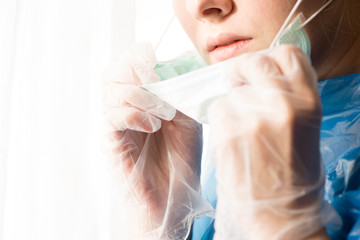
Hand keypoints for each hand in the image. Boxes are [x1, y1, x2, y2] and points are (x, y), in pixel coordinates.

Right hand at [103, 44, 205, 238]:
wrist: (174, 196)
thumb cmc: (181, 158)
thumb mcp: (189, 119)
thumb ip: (180, 93)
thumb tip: (174, 66)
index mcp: (142, 98)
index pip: (127, 64)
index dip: (137, 56)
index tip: (154, 59)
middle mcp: (124, 108)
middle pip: (112, 73)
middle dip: (134, 71)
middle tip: (156, 82)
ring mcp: (115, 125)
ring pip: (110, 92)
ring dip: (140, 95)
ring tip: (164, 112)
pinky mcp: (111, 143)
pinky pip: (112, 117)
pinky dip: (133, 114)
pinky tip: (152, 126)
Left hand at [209, 45, 327, 239]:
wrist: (279, 213)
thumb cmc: (293, 174)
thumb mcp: (305, 128)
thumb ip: (288, 96)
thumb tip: (262, 73)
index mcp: (309, 102)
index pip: (287, 54)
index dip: (269, 58)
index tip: (258, 69)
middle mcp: (282, 104)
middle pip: (252, 63)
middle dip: (241, 72)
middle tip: (237, 84)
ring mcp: (253, 118)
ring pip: (230, 92)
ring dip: (231, 105)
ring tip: (241, 131)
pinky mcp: (228, 133)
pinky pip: (217, 111)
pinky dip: (221, 121)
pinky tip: (232, 140)